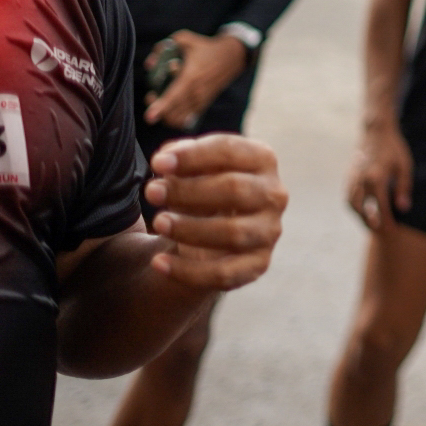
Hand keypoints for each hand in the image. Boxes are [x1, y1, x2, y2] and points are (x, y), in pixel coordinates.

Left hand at [143, 134, 285, 289]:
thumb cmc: (202, 188)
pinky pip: (224, 273)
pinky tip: (159, 262)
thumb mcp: (192, 167)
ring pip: (233, 233)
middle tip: (152, 192)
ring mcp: (269, 232)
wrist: (213, 230)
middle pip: (235, 190)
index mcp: (262, 161)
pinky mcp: (258, 264)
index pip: (231, 151)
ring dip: (189, 228)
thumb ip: (180, 157)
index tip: (158, 164)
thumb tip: (165, 161)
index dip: (193, 157)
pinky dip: (188, 270)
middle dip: (188, 191)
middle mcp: (273, 195)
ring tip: (158, 223)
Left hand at [145, 30, 249, 128]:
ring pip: (178, 119)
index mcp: (190, 77)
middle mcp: (196, 93)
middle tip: (152, 94)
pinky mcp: (204, 105)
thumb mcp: (185, 40)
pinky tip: (171, 109)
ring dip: (165, 115)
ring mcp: (201, 101)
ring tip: (161, 101)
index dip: (160, 107)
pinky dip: (175, 118)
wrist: (232, 57)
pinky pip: (186, 120)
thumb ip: (162, 48)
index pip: (173, 96)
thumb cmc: (206, 48)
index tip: (149, 117)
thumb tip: (150, 64)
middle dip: (158, 109)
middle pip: (173, 113)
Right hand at [346, 119, 413, 230]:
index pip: (380, 207)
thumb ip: (403, 188)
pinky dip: (353, 205)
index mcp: (376, 178)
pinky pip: (347, 194)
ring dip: (359, 216)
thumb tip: (403, 209)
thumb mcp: (404, 167)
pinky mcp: (349, 174)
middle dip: (369, 222)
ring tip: (370, 224)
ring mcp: (353, 177)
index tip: (393, 230)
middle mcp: (361, 179)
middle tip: (379, 233)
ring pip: (351, 203)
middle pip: (362, 209)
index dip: (387, 221)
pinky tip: (361, 210)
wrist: (376, 131)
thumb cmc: (394, 149)